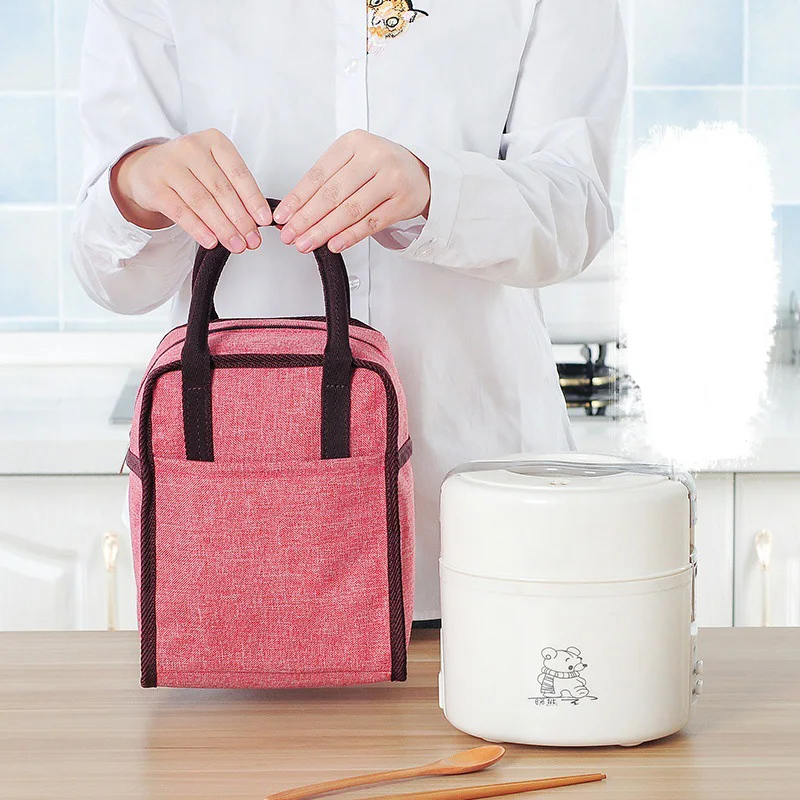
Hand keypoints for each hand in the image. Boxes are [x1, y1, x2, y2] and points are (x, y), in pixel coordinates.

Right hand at [110, 129, 271, 253]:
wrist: (146, 169)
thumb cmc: (189, 171)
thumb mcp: (214, 170)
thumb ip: (234, 190)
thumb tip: (256, 222)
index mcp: (213, 141)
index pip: (239, 173)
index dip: (253, 199)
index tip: (264, 220)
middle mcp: (191, 149)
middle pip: (221, 190)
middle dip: (241, 219)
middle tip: (253, 240)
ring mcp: (170, 166)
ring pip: (202, 202)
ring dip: (223, 228)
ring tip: (237, 245)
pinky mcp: (155, 186)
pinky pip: (180, 211)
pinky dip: (198, 229)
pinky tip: (211, 241)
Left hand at [272, 129, 430, 253]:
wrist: (421, 172)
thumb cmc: (381, 168)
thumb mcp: (353, 161)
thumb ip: (328, 180)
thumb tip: (296, 211)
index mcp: (354, 142)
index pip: (318, 174)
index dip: (297, 199)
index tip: (283, 217)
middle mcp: (374, 156)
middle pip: (332, 194)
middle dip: (307, 218)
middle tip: (290, 235)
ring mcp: (391, 179)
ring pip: (350, 210)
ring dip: (324, 230)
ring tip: (306, 243)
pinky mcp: (403, 201)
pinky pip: (372, 222)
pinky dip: (351, 235)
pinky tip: (334, 244)